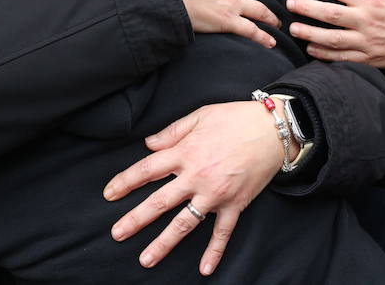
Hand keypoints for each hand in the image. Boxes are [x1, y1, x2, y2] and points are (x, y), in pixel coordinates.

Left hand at [105, 101, 282, 275]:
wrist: (274, 129)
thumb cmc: (237, 118)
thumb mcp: (201, 115)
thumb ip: (172, 131)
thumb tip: (149, 144)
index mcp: (186, 152)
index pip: (147, 170)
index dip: (125, 182)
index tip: (109, 194)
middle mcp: (197, 176)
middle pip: (159, 202)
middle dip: (135, 219)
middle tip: (117, 233)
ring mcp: (216, 193)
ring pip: (184, 223)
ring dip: (163, 243)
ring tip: (146, 259)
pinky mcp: (235, 204)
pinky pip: (222, 232)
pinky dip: (214, 252)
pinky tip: (204, 269)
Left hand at [287, 0, 384, 67]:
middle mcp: (367, 21)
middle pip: (330, 14)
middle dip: (306, 8)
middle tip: (289, 4)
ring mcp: (367, 42)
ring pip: (332, 39)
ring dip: (310, 34)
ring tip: (293, 28)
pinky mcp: (369, 59)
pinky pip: (342, 58)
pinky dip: (324, 54)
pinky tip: (310, 48)